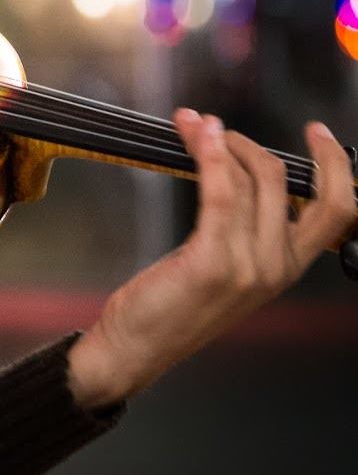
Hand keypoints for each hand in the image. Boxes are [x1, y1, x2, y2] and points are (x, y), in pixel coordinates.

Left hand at [66, 109, 356, 409]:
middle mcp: (277, 267)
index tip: (318, 134)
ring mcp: (249, 266)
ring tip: (190, 126)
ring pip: (249, 181)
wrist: (138, 348)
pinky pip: (221, 193)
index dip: (335, 167)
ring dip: (217, 142)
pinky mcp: (214, 260)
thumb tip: (240, 173)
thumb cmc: (172, 307)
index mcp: (287, 268)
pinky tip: (195, 134)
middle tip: (218, 129)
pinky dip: (210, 156)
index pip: (336, 211)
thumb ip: (244, 230)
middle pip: (285, 182)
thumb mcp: (224, 268)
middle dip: (253, 144)